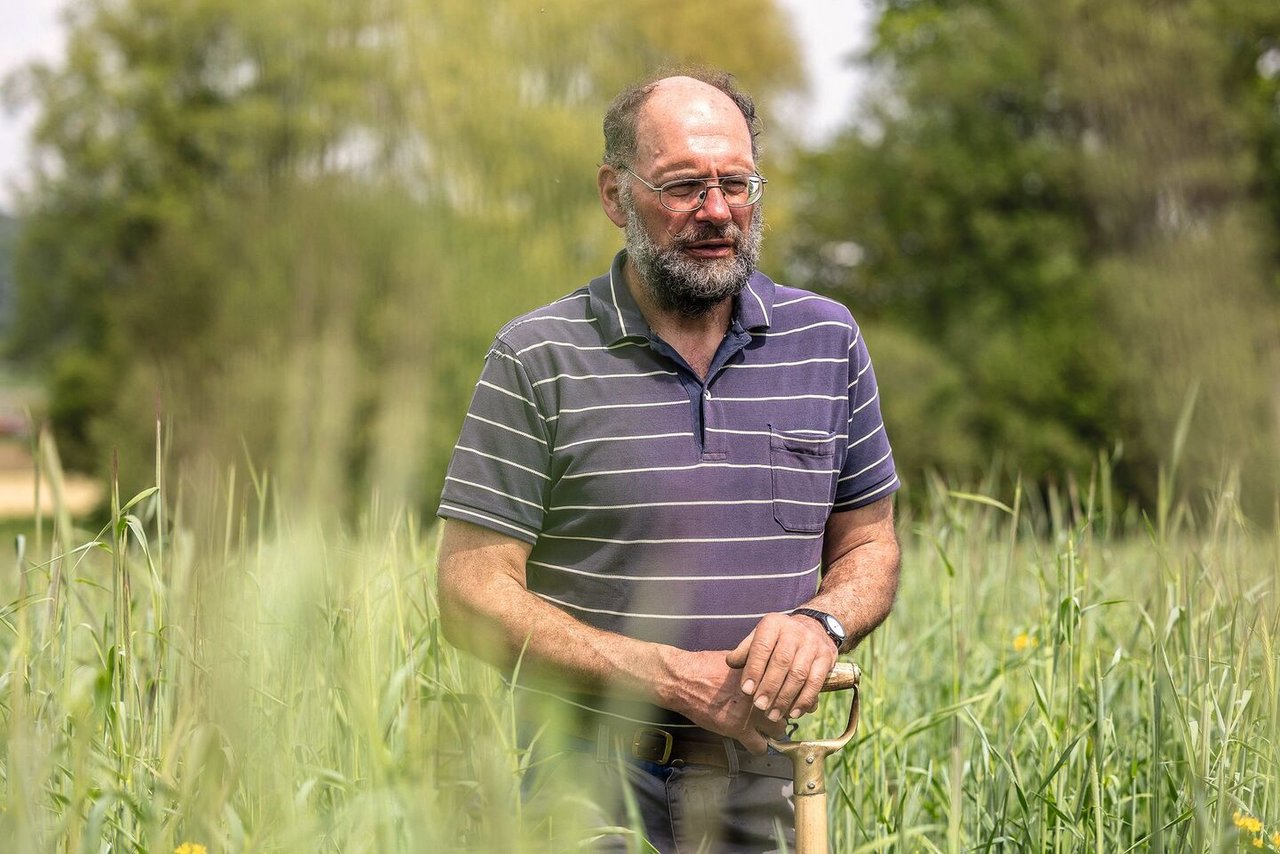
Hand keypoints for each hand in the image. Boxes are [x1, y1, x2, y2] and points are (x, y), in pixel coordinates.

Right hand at [661, 649, 786, 753]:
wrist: (684, 680)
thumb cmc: (705, 666)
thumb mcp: (736, 658)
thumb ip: (755, 665)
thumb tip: (769, 666)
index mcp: (761, 674)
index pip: (789, 688)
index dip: (790, 693)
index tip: (789, 696)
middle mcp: (760, 694)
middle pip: (788, 708)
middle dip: (784, 710)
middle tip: (776, 710)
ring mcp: (750, 714)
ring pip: (778, 729)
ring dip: (774, 729)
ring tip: (766, 726)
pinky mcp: (737, 729)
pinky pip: (759, 747)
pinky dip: (759, 746)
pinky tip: (754, 740)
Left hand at [725, 612, 836, 724]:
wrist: (814, 627)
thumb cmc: (778, 639)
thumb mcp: (760, 637)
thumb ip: (745, 650)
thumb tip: (731, 663)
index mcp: (773, 624)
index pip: (762, 647)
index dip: (754, 670)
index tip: (746, 690)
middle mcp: (794, 631)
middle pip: (781, 662)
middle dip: (769, 687)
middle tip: (759, 706)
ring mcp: (812, 644)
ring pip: (799, 674)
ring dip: (785, 698)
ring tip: (773, 715)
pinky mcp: (826, 657)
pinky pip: (815, 682)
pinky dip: (804, 700)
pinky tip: (794, 713)